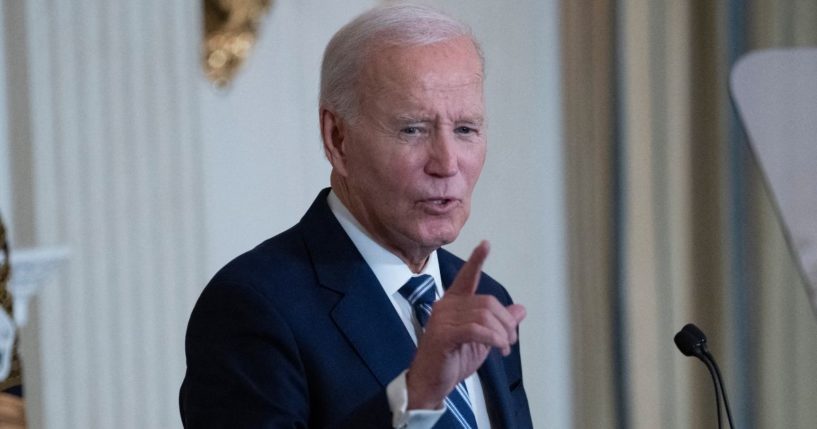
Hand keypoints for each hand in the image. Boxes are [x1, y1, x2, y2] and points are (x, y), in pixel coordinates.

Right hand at [405, 241, 525, 409]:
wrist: (431, 383)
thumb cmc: (453, 360)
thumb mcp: (482, 341)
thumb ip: (499, 323)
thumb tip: (520, 309)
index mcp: (453, 303)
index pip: (466, 277)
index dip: (476, 261)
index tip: (486, 244)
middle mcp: (446, 306)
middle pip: (487, 302)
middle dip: (506, 322)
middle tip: (511, 340)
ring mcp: (442, 319)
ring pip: (484, 316)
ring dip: (502, 333)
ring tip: (504, 347)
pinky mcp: (443, 335)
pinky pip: (476, 329)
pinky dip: (493, 338)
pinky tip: (499, 348)